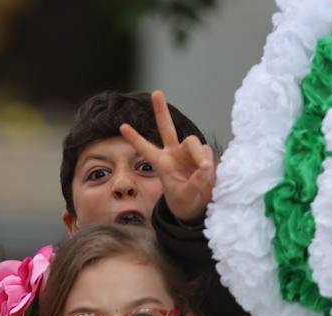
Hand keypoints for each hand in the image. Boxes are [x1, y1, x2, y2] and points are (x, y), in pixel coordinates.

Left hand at [119, 90, 215, 224]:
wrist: (197, 205)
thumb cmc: (184, 201)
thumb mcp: (185, 196)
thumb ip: (195, 183)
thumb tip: (205, 167)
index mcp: (162, 163)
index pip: (146, 148)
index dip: (135, 138)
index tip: (122, 126)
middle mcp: (173, 153)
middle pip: (166, 127)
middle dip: (161, 110)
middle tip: (156, 92)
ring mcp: (187, 152)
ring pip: (194, 143)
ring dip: (199, 156)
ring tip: (203, 172)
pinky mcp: (202, 154)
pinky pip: (207, 152)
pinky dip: (209, 162)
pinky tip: (208, 173)